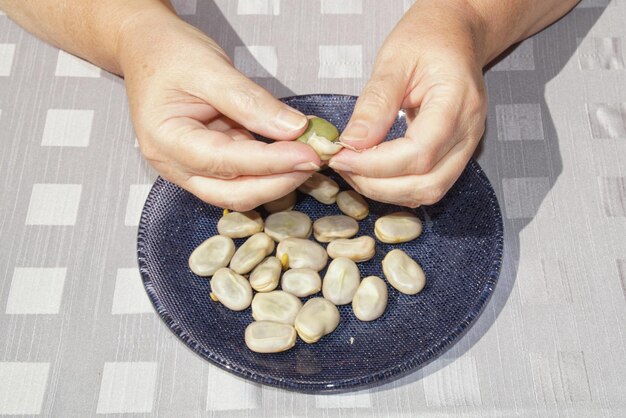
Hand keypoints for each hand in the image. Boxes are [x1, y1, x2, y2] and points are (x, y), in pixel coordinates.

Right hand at [119, 10, 319, 210]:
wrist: (148, 49)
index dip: (272, 162)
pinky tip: (292, 156)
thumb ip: (251, 102)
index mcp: (166, 140)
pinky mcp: (206, 165)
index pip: (226, 162)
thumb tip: (295, 129)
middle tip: (314, 161)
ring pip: (238, 193)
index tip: (310, 154)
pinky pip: (240, 179)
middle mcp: (174, 165)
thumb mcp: (211, 68)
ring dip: (275, 181)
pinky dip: (268, 171)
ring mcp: (189, 169)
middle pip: (232, 194)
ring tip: (308, 159)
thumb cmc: (170, 54)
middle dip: (277, 183)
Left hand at [329, 0, 486, 206]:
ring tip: (354, 170)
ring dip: (387, 191)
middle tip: (344, 166)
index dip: (376, 164)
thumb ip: (375, 104)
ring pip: (430, 191)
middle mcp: (469, 132)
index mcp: (458, 103)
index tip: (342, 157)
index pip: (419, 153)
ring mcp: (465, 146)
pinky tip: (372, 171)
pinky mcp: (455, 154)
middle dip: (379, 185)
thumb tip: (352, 143)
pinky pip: (428, 184)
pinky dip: (398, 187)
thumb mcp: (394, 60)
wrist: (455, 35)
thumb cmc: (428, 39)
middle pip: (428, 183)